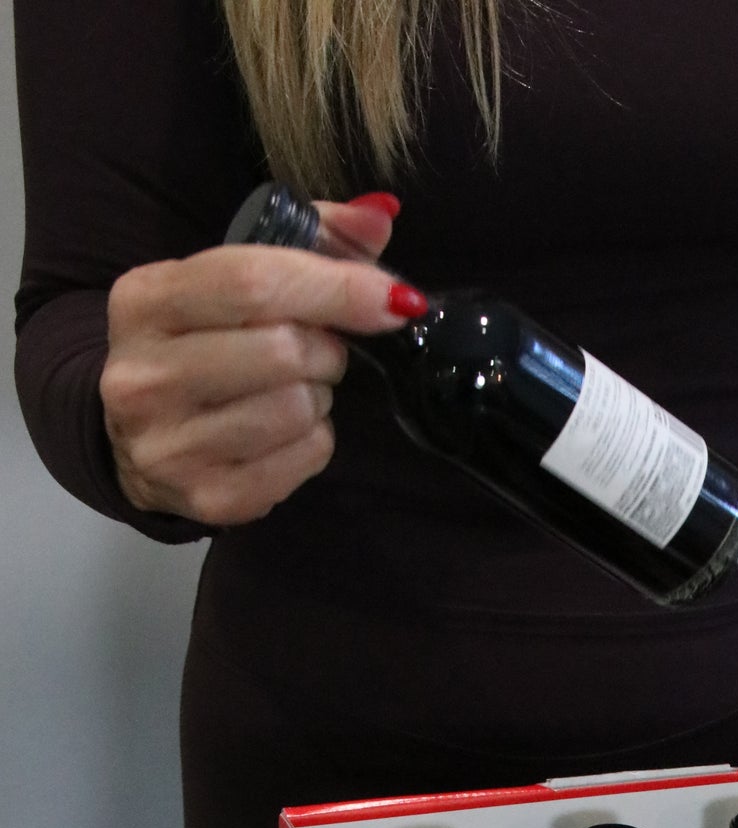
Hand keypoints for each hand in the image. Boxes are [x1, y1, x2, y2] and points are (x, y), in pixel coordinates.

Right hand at [100, 198, 425, 526]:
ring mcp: (169, 444)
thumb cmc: (200, 344)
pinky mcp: (208, 497)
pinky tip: (286, 431)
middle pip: (282, 350)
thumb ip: (311, 240)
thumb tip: (381, 215)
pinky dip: (315, 440)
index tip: (393, 299)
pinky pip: (304, 457)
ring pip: (296, 408)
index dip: (335, 288)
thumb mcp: (231, 279)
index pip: (252, 282)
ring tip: (295, 390)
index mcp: (144, 301)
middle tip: (318, 352)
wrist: (139, 441)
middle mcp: (142, 374)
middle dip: (326, 349)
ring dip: (319, 396)